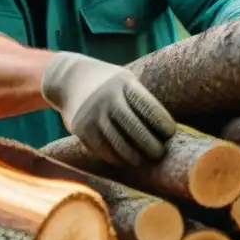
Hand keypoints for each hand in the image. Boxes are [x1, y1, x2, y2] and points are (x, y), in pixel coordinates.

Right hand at [41, 52, 175, 165]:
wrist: (68, 78)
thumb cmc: (108, 83)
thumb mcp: (125, 80)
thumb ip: (142, 100)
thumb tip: (166, 132)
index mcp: (123, 84)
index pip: (148, 108)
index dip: (162, 124)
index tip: (170, 134)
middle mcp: (107, 98)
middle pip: (135, 129)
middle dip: (151, 145)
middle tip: (159, 153)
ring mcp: (92, 114)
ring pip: (119, 144)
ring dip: (134, 156)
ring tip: (143, 160)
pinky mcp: (81, 129)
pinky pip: (103, 150)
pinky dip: (116, 158)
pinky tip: (124, 159)